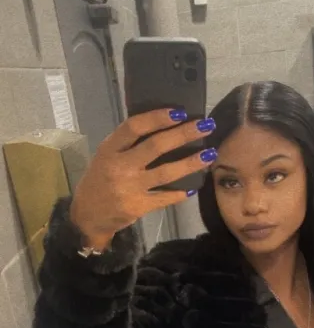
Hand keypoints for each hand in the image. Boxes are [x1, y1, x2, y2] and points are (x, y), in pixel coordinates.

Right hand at [69, 109, 215, 250]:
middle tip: (205, 125)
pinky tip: (194, 186)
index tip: (179, 112)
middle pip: (156, 146)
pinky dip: (181, 192)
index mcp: (109, 149)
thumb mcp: (105, 156)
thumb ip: (128, 144)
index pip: (134, 127)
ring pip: (166, 172)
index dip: (157, 117)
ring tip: (210, 154)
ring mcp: (130, 188)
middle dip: (184, 134)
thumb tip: (163, 126)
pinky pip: (165, 198)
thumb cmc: (100, 180)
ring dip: (191, 162)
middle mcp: (120, 166)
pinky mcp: (138, 207)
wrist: (88, 216)